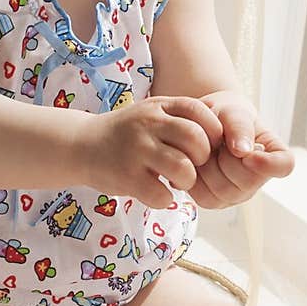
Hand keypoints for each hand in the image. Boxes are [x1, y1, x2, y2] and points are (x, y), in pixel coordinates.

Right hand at [86, 95, 223, 206]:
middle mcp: (148, 124)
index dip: (213, 133)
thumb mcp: (153, 113)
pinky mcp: (126, 176)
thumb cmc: (128, 134)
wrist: (81, 145)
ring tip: (175, 182)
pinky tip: (157, 193)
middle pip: (197, 141)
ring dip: (186, 182)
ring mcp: (136, 150)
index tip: (206, 147)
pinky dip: (165, 200)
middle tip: (191, 166)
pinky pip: (163, 195)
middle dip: (202, 159)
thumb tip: (225, 138)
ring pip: (184, 169)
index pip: (201, 112)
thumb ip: (183, 119)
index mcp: (160, 106)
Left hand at [190, 105, 294, 209]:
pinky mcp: (213, 201)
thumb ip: (240, 126)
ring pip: (223, 190)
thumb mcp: (233, 111)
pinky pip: (203, 196)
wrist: (203, 124)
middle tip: (220, 141)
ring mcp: (236, 194)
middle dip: (228, 157)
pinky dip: (195, 175)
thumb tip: (242, 150)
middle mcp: (258, 180)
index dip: (268, 163)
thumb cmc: (225, 116)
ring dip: (209, 165)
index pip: (284, 165)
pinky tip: (198, 162)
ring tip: (209, 149)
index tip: (249, 152)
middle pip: (249, 181)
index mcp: (274, 155)